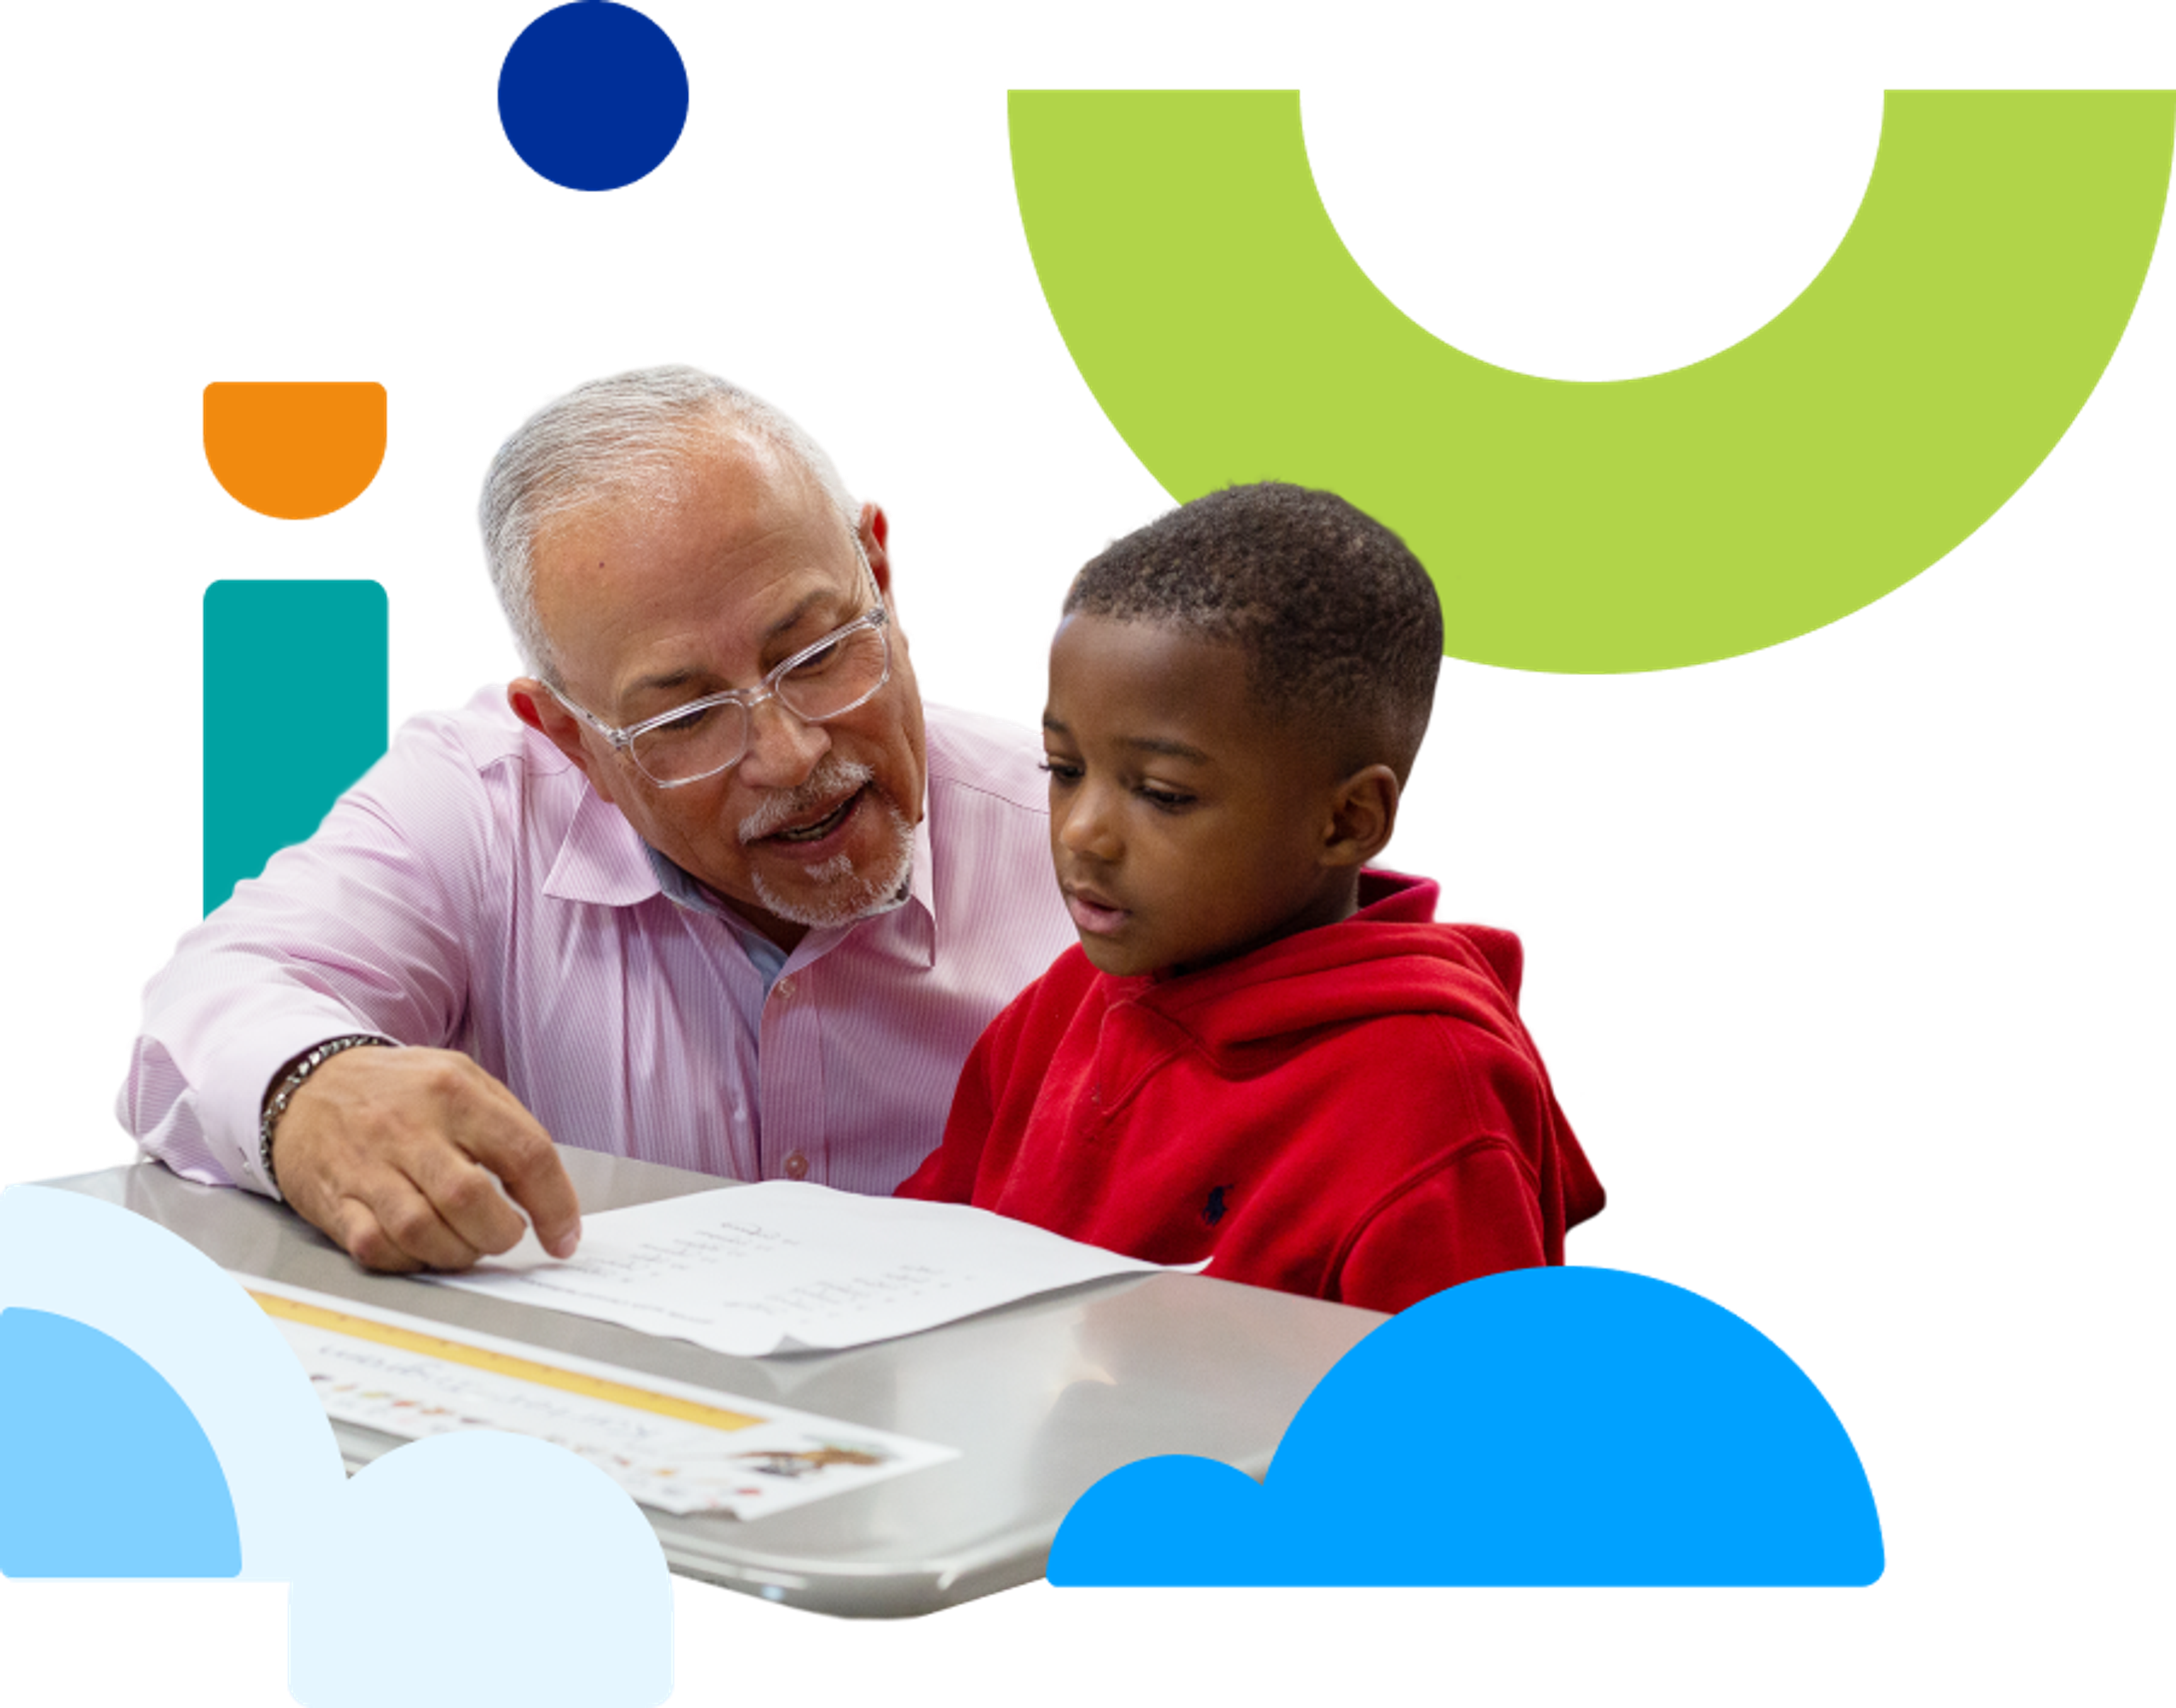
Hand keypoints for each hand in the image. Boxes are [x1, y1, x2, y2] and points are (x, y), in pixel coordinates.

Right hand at [268, 1045, 581, 1273]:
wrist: (304, 1084)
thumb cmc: (399, 1090)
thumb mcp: (462, 1079)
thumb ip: (509, 1126)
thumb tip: (551, 1196)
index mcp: (454, 1091)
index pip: (526, 1153)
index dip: (555, 1206)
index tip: (564, 1238)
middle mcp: (410, 1127)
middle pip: (471, 1199)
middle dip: (501, 1234)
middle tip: (505, 1235)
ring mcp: (367, 1165)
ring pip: (423, 1231)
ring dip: (458, 1252)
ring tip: (468, 1243)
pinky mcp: (335, 1200)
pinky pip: (378, 1247)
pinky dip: (411, 1260)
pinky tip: (423, 1248)